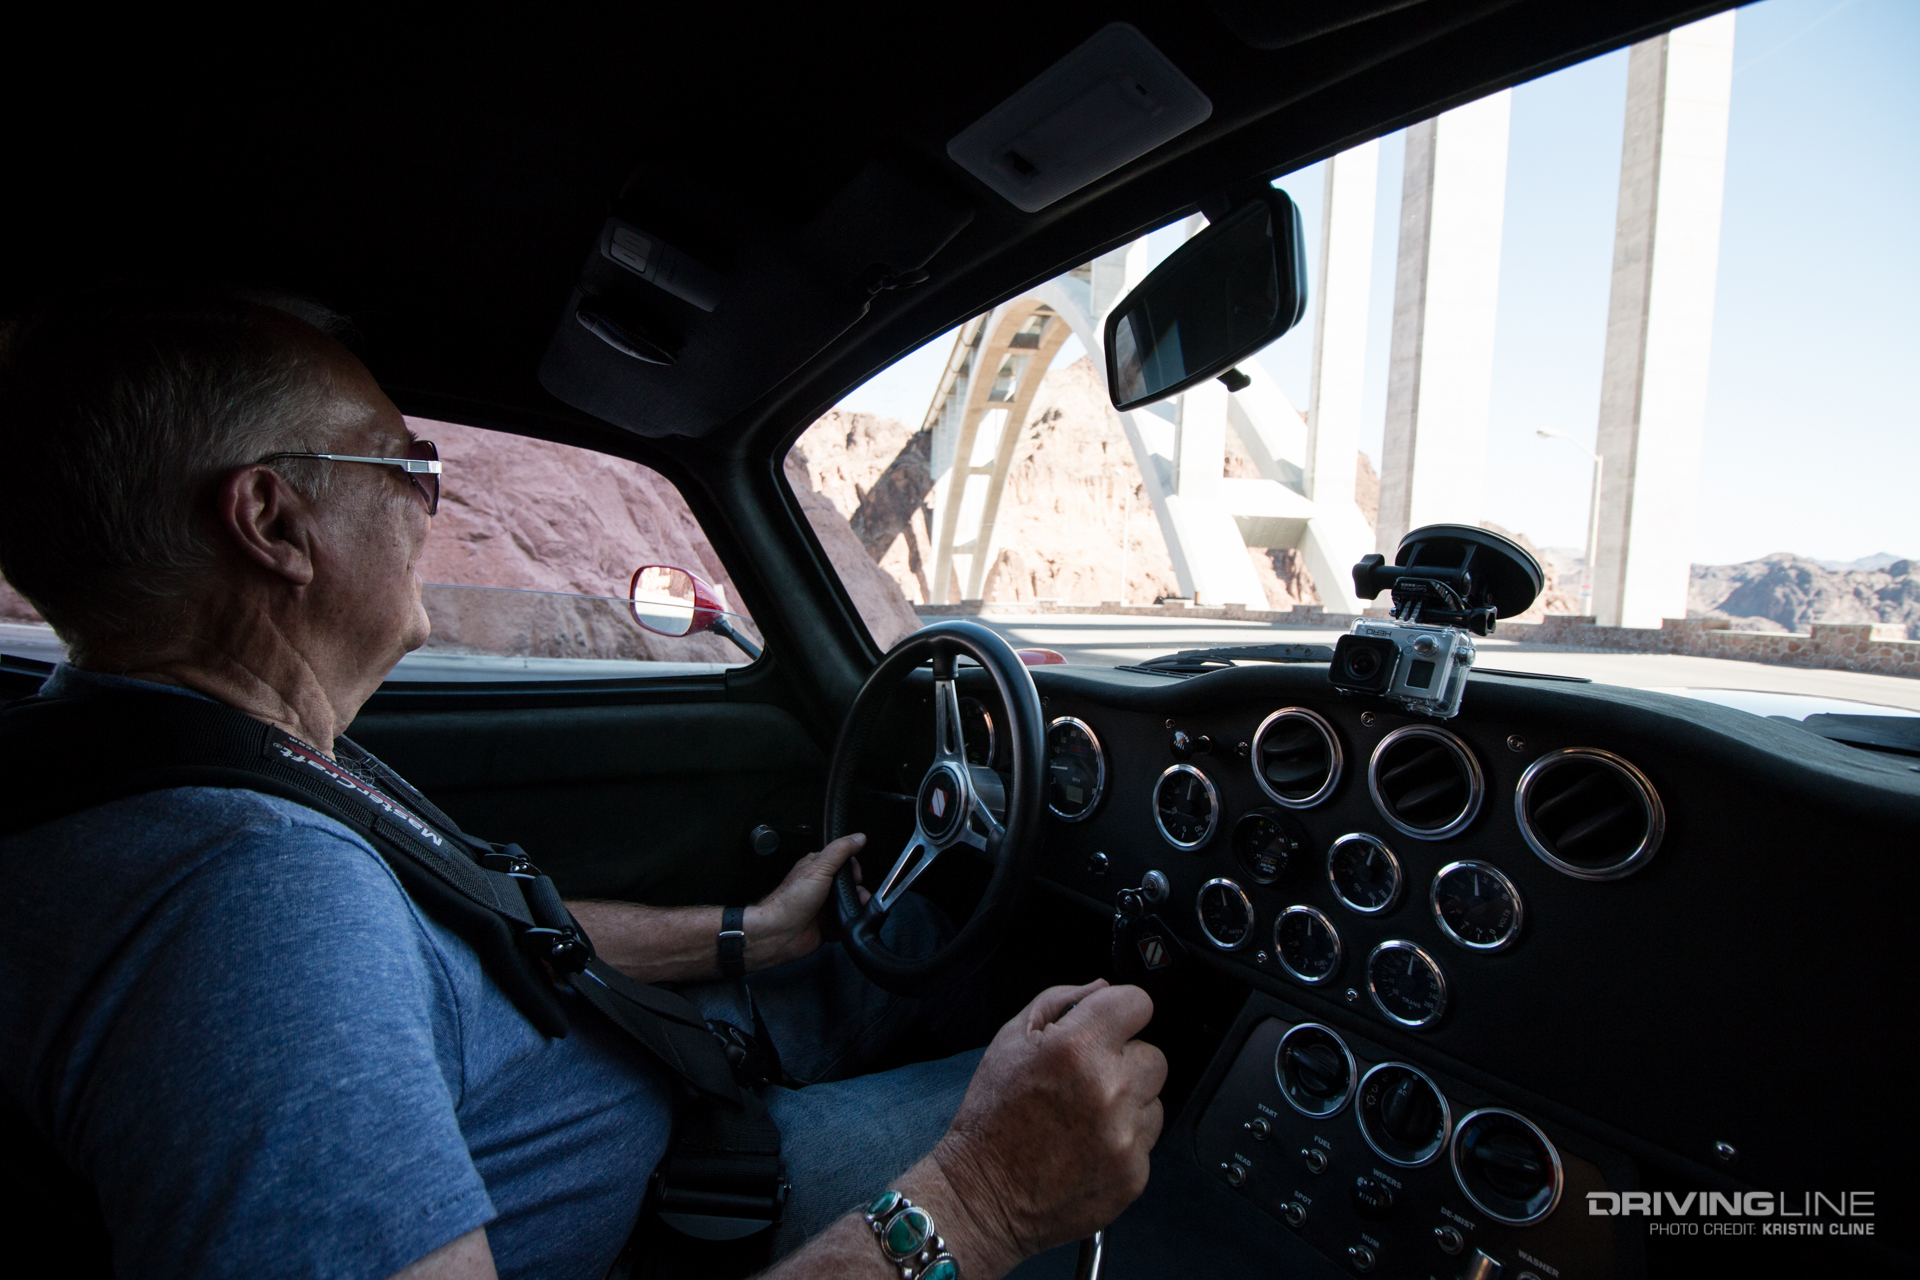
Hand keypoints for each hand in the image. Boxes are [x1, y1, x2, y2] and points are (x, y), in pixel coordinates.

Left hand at [742, 833, 865, 968]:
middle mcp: (820, 886)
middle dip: (857, 889)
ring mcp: (824, 905)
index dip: (853, 868)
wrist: (780, 932)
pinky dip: (849, 921)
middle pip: (849, 883)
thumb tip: (858, 838)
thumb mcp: (819, 868)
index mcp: (816, 868)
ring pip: (849, 902)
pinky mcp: (826, 923)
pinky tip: (848, 920)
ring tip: (856, 908)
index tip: (855, 876)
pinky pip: (845, 921)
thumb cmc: (791, 900)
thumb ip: (840, 851)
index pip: (842, 861)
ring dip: (856, 905)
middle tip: (856, 894)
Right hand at [925, 980, 1166, 1264]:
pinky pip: (1147, 1140)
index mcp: (1076, 1048)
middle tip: (1086, 1079)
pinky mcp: (1134, 1175)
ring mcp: (1125, 1137)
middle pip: (1152, 1054)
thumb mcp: (1010, 1039)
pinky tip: (1088, 1145)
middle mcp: (1109, 1090)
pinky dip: (1125, 1140)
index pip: (1138, 1003)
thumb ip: (1060, 1000)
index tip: (1108, 1026)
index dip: (1119, 1012)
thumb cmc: (992, 1116)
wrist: (984, 1194)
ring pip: (1154, 1098)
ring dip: (1129, 1101)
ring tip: (1085, 1115)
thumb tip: (1103, 988)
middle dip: (1124, 1060)